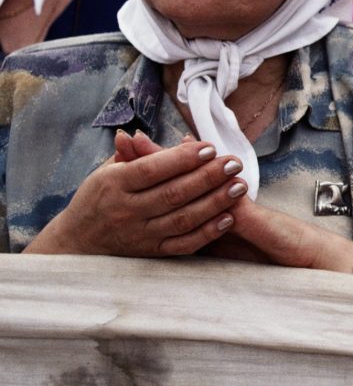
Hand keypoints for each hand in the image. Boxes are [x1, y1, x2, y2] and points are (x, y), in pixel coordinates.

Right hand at [28, 130, 246, 256]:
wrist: (79, 243)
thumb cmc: (99, 198)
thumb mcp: (106, 172)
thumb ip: (130, 155)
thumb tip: (137, 133)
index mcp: (114, 184)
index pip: (152, 170)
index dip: (183, 159)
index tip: (210, 148)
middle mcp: (126, 211)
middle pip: (173, 193)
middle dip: (207, 177)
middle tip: (234, 164)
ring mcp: (140, 234)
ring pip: (183, 219)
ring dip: (215, 202)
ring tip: (239, 186)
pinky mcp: (152, 253)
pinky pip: (183, 244)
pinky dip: (208, 232)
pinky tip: (229, 217)